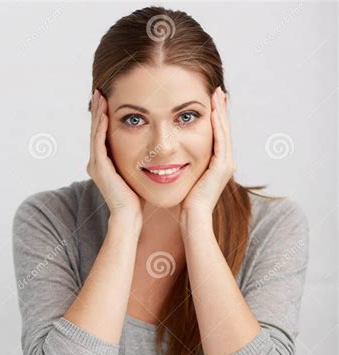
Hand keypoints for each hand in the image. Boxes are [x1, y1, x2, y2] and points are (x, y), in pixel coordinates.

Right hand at [87, 89, 142, 225]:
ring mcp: (96, 164)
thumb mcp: (135, 172)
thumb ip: (135, 158)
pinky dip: (101, 127)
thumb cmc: (136, 198)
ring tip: (101, 95)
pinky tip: (105, 114)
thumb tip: (147, 148)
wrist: (130, 216)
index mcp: (103, 162)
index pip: (102, 132)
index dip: (104, 115)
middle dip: (98, 109)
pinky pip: (99, 142)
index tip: (109, 97)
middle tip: (100, 90)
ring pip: (95, 132)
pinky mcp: (100, 168)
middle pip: (96, 129)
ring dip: (98, 113)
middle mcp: (96, 162)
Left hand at [180, 86, 236, 217]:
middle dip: (221, 109)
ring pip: (224, 131)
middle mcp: (226, 162)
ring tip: (217, 94)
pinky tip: (213, 111)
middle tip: (217, 90)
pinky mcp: (222, 167)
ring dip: (220, 111)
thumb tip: (175, 155)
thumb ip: (186, 164)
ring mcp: (227, 164)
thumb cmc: (186, 201)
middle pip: (224, 129)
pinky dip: (217, 124)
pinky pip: (220, 140)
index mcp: (219, 164)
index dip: (216, 116)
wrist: (193, 217)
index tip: (210, 100)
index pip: (218, 134)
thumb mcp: (187, 177)